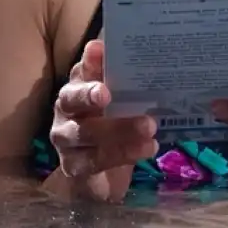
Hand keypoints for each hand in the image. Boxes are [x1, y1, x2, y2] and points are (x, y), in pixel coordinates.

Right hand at [44, 40, 155, 203]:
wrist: (102, 179)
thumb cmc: (115, 130)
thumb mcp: (126, 106)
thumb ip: (133, 87)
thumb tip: (162, 63)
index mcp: (79, 88)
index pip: (81, 70)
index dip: (88, 61)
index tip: (99, 49)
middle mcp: (67, 110)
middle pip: (71, 98)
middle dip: (87, 94)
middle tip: (106, 93)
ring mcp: (66, 139)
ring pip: (84, 132)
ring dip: (118, 129)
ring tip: (149, 126)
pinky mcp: (74, 166)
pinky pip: (95, 159)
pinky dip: (123, 154)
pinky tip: (148, 148)